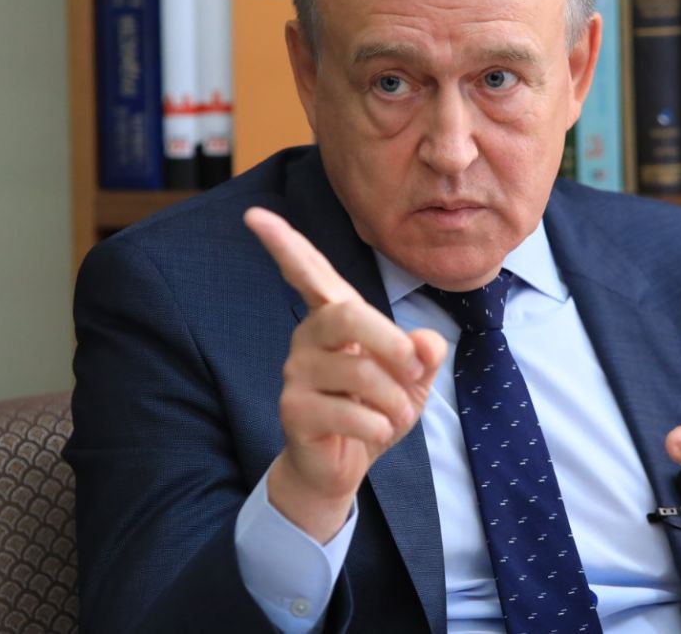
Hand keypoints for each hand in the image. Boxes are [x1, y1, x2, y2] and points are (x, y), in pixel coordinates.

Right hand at [244, 207, 446, 542]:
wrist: (348, 465)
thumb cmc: (376, 408)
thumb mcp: (413, 378)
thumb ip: (423, 353)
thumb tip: (426, 344)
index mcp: (334, 317)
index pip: (308, 272)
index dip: (284, 243)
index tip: (255, 214)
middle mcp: (308, 336)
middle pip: (348, 315)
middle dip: (391, 342)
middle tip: (416, 370)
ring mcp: (296, 372)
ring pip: (360, 371)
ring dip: (395, 399)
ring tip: (395, 414)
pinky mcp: (293, 410)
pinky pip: (351, 412)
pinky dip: (379, 426)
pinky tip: (373, 433)